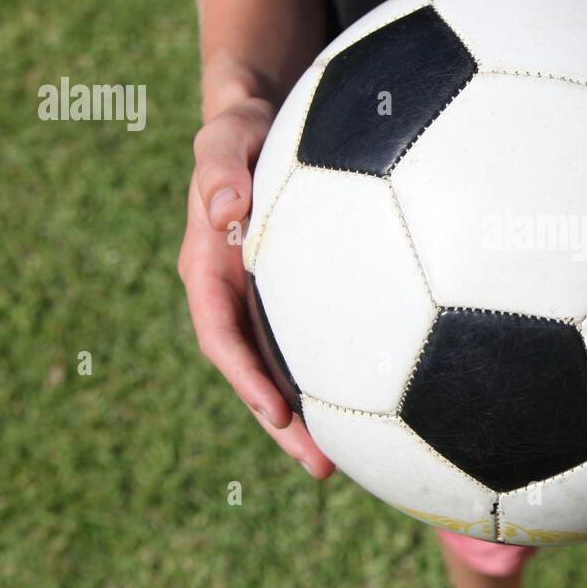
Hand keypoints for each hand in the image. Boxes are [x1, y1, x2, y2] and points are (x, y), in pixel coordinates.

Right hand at [176, 98, 334, 478]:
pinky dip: (334, 376)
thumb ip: (218, 166)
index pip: (221, 335)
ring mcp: (264, 300)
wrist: (261, 120)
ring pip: (283, 369)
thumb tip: (222, 208)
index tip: (277, 413)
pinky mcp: (294, 295)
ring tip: (348, 462)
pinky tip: (377, 403)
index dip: (245, 379)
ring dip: (310, 416)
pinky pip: (312, 342)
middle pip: (255, 373)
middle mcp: (234, 295)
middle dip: (282, 425)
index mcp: (209, 268)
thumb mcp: (225, 136)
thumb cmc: (243, 126)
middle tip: (323, 467)